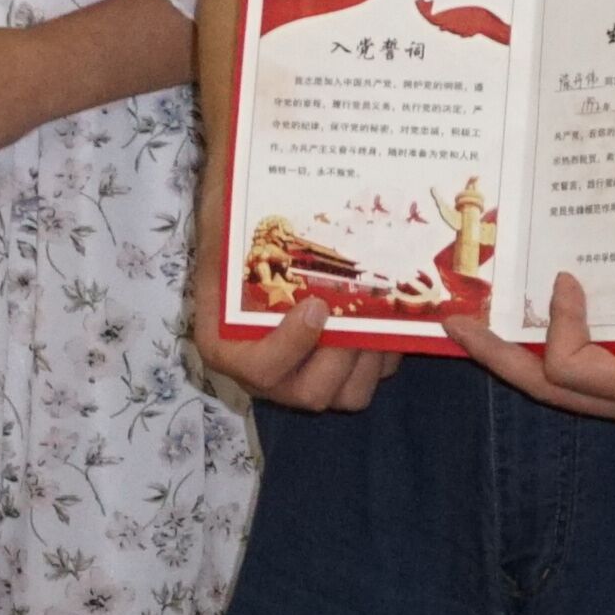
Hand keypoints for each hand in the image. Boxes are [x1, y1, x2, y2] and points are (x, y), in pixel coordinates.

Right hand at [192, 223, 405, 414]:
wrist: (246, 218)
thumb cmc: (233, 224)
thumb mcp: (224, 225)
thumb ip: (235, 235)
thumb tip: (268, 223)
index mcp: (226, 344)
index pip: (258, 370)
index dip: (290, 348)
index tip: (315, 305)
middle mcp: (265, 370)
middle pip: (309, 394)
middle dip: (342, 357)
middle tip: (358, 315)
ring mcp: (304, 372)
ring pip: (346, 395)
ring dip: (370, 359)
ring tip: (379, 316)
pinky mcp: (338, 366)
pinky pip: (372, 377)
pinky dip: (387, 353)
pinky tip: (390, 315)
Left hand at [439, 236, 614, 431]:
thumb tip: (568, 270)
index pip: (574, 370)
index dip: (553, 326)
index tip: (559, 280)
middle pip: (552, 392)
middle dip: (497, 357)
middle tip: (454, 324)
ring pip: (563, 392)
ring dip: (516, 358)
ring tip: (475, 327)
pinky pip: (587, 380)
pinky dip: (552, 352)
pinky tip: (526, 324)